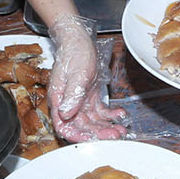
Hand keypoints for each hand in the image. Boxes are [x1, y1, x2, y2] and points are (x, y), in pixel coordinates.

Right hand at [48, 14, 126, 141]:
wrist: (78, 39)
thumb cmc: (74, 53)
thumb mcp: (76, 75)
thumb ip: (71, 96)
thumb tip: (65, 114)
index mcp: (59, 100)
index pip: (64, 126)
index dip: (77, 135)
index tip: (92, 139)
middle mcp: (67, 104)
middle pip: (81, 126)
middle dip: (98, 133)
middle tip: (115, 135)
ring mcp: (79, 101)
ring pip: (92, 121)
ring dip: (106, 126)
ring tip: (121, 129)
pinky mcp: (88, 96)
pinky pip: (99, 111)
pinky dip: (109, 115)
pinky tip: (119, 114)